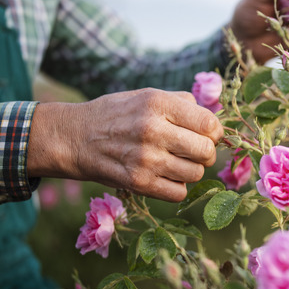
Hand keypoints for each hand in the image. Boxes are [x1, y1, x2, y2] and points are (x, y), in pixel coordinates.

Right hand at [28, 88, 222, 201]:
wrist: (74, 137)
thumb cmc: (117, 115)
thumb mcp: (147, 95)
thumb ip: (182, 104)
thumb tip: (214, 121)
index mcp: (158, 104)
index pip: (209, 124)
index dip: (214, 132)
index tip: (207, 134)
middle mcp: (152, 130)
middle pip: (206, 151)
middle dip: (206, 153)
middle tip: (194, 151)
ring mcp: (144, 159)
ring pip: (196, 174)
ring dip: (191, 170)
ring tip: (176, 162)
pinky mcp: (137, 183)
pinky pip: (178, 193)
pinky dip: (177, 187)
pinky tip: (165, 176)